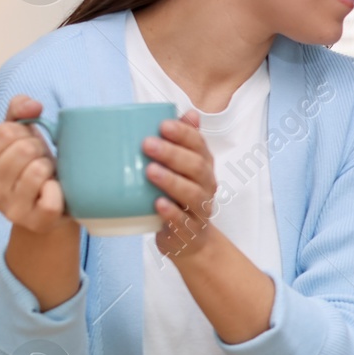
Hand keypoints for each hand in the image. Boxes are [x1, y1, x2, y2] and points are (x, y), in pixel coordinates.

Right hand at [0, 95, 75, 234]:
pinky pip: (51, 198)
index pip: (3, 132)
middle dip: (39, 149)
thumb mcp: (22, 135)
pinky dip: (59, 190)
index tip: (27, 144)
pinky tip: (54, 192)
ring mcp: (9, 210)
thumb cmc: (34, 166)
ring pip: (37, 170)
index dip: (23, 132)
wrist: (52, 207)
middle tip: (41, 161)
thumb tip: (33, 106)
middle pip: (22, 149)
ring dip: (50, 166)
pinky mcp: (34, 222)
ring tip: (47, 175)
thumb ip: (19, 110)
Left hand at [144, 111, 221, 262]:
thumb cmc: (181, 198)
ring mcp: (199, 209)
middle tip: (147, 144)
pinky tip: (157, 204)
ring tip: (150, 171)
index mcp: (204, 166)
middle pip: (196, 166)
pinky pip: (183, 221)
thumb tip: (189, 113)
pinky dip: (171, 212)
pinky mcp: (189, 231)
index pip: (199, 145)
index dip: (184, 134)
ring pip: (191, 193)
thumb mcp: (184, 169)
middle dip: (173, 154)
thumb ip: (185, 142)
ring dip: (171, 180)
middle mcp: (206, 185)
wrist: (192, 241)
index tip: (163, 125)